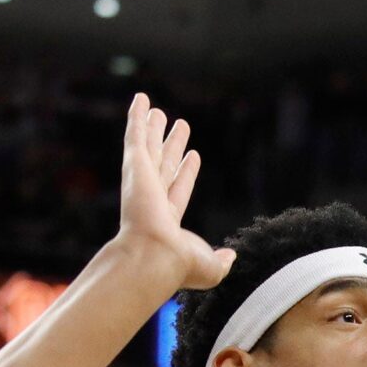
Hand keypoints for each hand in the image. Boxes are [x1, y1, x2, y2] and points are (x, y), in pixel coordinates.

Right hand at [114, 93, 234, 292]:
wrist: (155, 257)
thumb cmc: (180, 266)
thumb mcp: (211, 267)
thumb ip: (222, 261)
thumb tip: (232, 257)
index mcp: (166, 219)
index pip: (179, 188)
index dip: (186, 172)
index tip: (193, 155)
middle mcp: (151, 197)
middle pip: (163, 163)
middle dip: (170, 145)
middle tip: (178, 124)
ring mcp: (141, 180)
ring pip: (148, 146)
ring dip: (152, 127)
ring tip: (157, 109)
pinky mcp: (134, 166)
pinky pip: (136, 135)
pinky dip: (137, 116)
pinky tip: (141, 99)